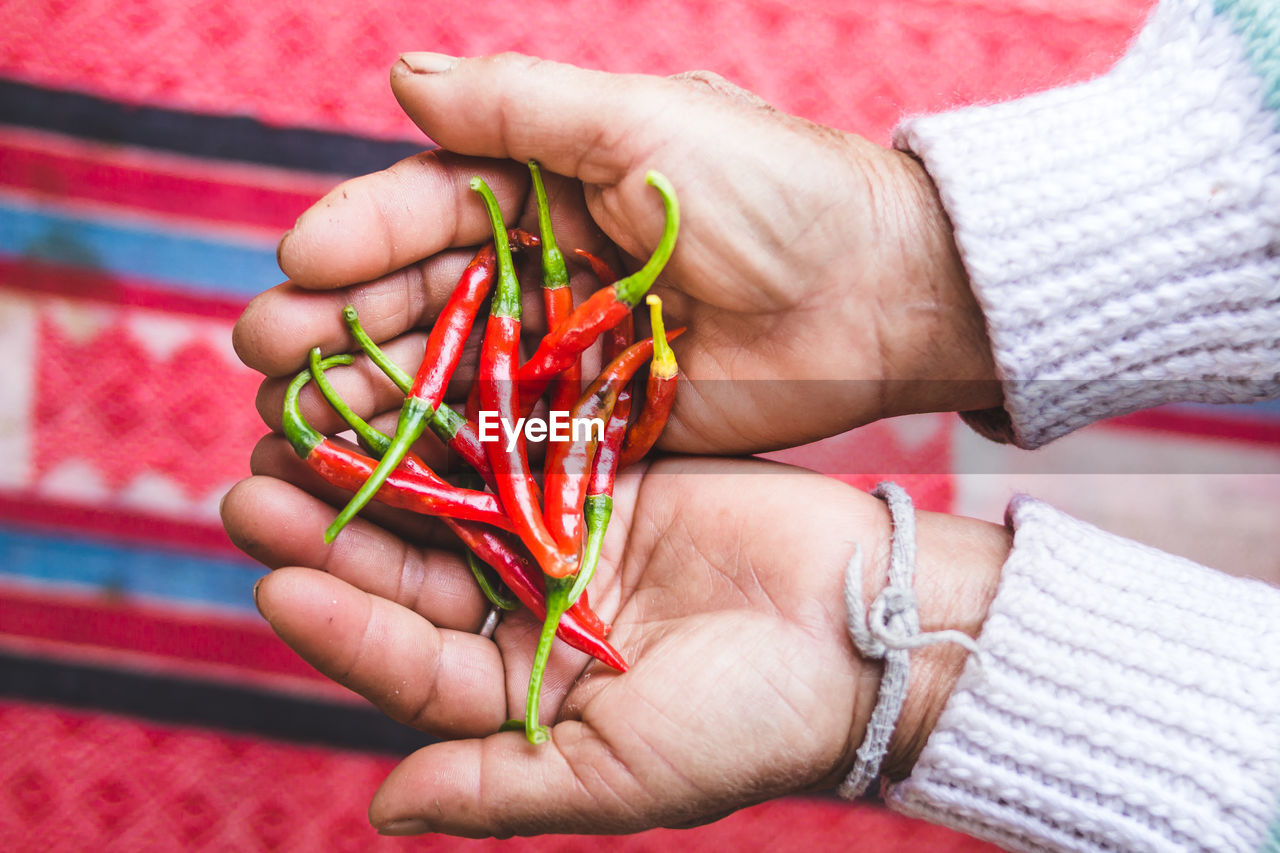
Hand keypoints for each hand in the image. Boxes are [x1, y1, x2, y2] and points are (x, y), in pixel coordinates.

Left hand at [221, 447, 1007, 836]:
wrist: (868, 625)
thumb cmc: (758, 718)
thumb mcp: (628, 773)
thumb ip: (504, 791)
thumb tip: (382, 809)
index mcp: (525, 699)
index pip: (412, 663)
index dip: (343, 626)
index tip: (274, 584)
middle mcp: (530, 619)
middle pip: (411, 575)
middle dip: (334, 538)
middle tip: (253, 491)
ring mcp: (562, 541)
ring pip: (450, 502)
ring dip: (379, 469)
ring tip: (298, 427)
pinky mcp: (601, 475)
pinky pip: (517, 443)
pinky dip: (462, 418)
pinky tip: (406, 385)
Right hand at [232, 53, 1000, 455]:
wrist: (876, 293)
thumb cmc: (774, 188)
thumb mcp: (643, 121)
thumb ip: (520, 108)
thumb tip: (400, 77)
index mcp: (549, 183)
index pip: (431, 206)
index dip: (361, 233)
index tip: (299, 259)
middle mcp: (546, 266)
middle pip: (422, 296)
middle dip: (343, 321)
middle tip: (267, 354)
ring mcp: (567, 349)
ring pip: (450, 371)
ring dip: (375, 393)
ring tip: (299, 418)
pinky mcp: (598, 420)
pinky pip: (511, 436)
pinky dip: (449, 452)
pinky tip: (385, 469)